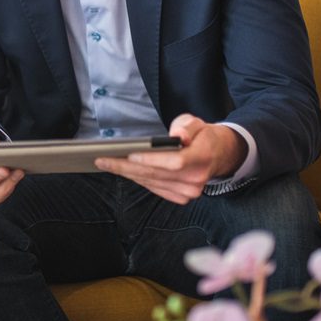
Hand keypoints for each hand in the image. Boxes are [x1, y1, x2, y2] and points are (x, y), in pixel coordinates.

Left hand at [94, 114, 247, 204]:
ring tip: (106, 163)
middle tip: (102, 159)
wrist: (218, 155)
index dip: (151, 159)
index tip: (129, 153)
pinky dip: (137, 179)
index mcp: (202, 158)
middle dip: (126, 166)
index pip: (174, 162)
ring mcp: (189, 192)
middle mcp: (196, 179)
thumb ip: (187, 127)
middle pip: (156, 174)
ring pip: (151, 182)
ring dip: (127, 173)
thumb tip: (177, 136)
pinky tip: (123, 171)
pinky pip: (154, 188)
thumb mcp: (197, 123)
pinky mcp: (181, 197)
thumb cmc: (203, 136)